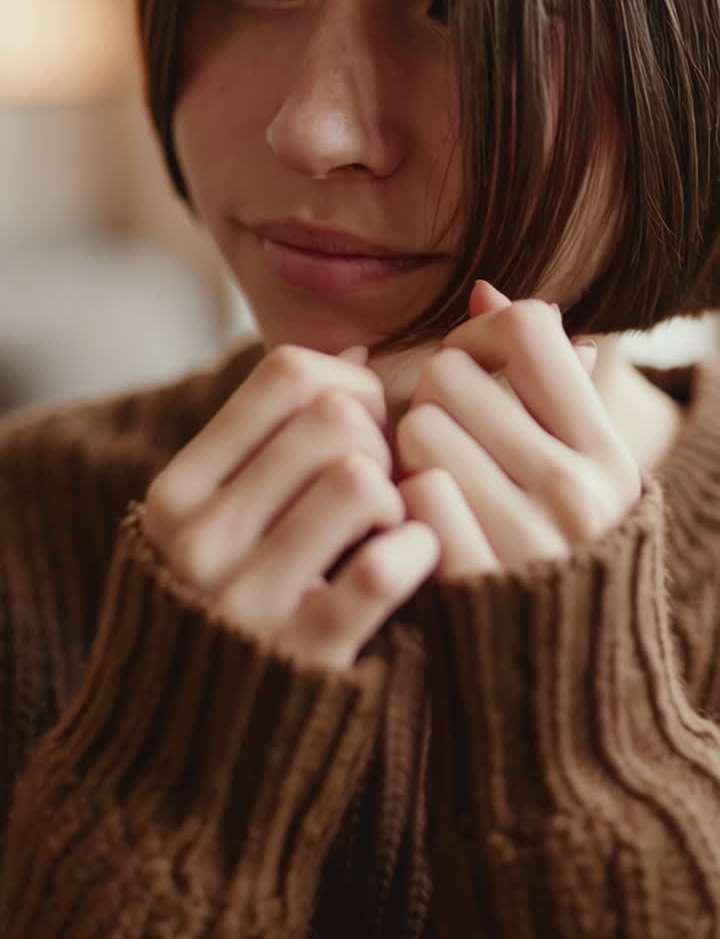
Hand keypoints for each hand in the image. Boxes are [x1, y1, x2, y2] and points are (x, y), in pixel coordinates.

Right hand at [143, 345, 438, 668]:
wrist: (190, 753)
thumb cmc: (227, 605)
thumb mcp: (214, 518)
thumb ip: (271, 436)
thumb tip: (352, 352)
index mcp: (178, 490)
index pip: (285, 373)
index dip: (351, 383)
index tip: (364, 425)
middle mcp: (200, 539)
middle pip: (332, 417)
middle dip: (381, 436)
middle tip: (383, 481)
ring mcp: (248, 600)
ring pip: (359, 479)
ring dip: (399, 496)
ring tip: (387, 527)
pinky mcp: (306, 657)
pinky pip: (385, 569)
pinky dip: (418, 551)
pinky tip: (411, 562)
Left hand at [395, 282, 641, 579]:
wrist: (567, 686)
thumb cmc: (560, 549)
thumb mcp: (581, 466)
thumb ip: (543, 378)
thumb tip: (484, 291)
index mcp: (607, 448)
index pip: (528, 330)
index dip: (478, 334)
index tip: (472, 368)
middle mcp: (578, 489)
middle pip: (451, 375)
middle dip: (432, 397)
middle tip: (442, 433)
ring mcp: (528, 540)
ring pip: (418, 430)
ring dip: (409, 452)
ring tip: (431, 478)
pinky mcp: (474, 585)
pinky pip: (410, 496)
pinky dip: (404, 503)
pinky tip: (418, 522)